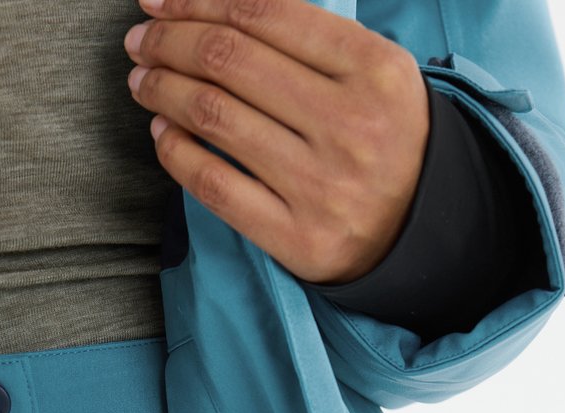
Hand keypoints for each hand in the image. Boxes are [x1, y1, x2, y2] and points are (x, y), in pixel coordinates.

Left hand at [123, 0, 429, 283]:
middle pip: (229, 60)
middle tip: (141, 40)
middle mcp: (350, 125)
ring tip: (144, 81)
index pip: (263, 13)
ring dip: (163, 91)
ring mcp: (323, 186)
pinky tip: (162, 133)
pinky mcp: (298, 238)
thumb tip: (211, 7)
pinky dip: (176, 153)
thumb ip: (304, 37)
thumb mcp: (370, 71)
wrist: (424, 232)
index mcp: (374, 68)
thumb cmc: (383, 139)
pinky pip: (215, 186)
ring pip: (214, 117)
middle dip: (169, 41)